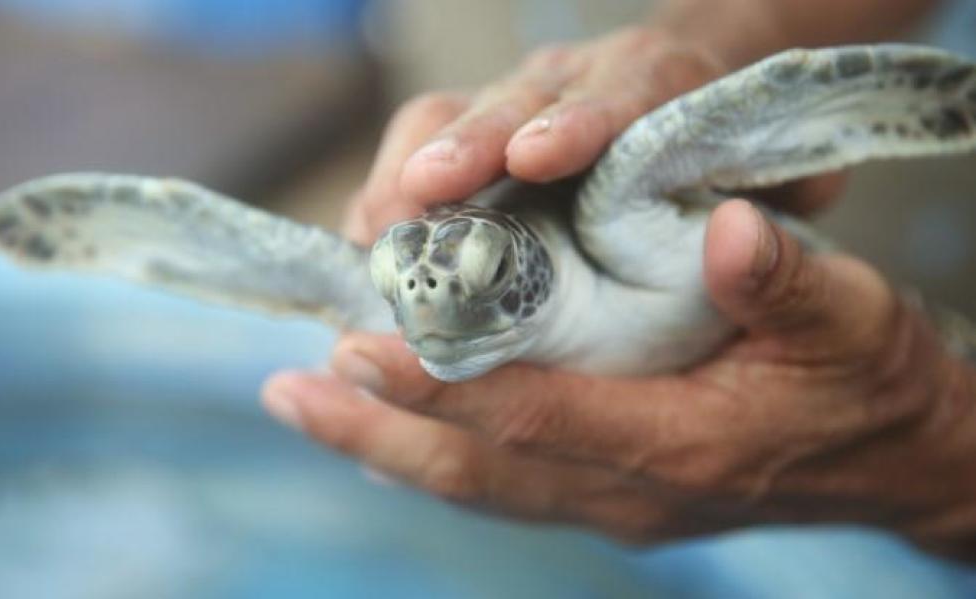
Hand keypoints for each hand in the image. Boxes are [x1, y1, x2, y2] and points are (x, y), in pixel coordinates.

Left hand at [263, 200, 975, 560]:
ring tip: (308, 406)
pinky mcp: (607, 496)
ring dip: (387, 448)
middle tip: (289, 391)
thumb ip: (785, 281)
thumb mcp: (855, 320)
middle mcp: (628, 490)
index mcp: (677, 442)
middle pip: (477, 467)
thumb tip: (726, 229)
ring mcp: (612, 503)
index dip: (443, 381)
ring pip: (478, 485)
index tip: (360, 345)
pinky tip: (386, 434)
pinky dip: (433, 456)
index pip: (532, 415)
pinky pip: (501, 484)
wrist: (896, 461)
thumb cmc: (869, 385)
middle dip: (377, 431)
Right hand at [342, 26, 843, 246]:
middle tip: (418, 193)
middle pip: (510, 100)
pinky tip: (369, 247)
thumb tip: (764, 220)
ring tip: (372, 238)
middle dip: (464, 144)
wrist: (693, 91)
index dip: (578, 122)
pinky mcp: (475, 132)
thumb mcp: (784, 166)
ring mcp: (514, 104)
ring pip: (447, 119)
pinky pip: (419, 150)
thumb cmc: (734, 144)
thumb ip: (784, 189)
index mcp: (658, 82)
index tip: (535, 158)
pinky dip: (390, 198)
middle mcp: (573, 82)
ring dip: (405, 175)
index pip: (622, 92)